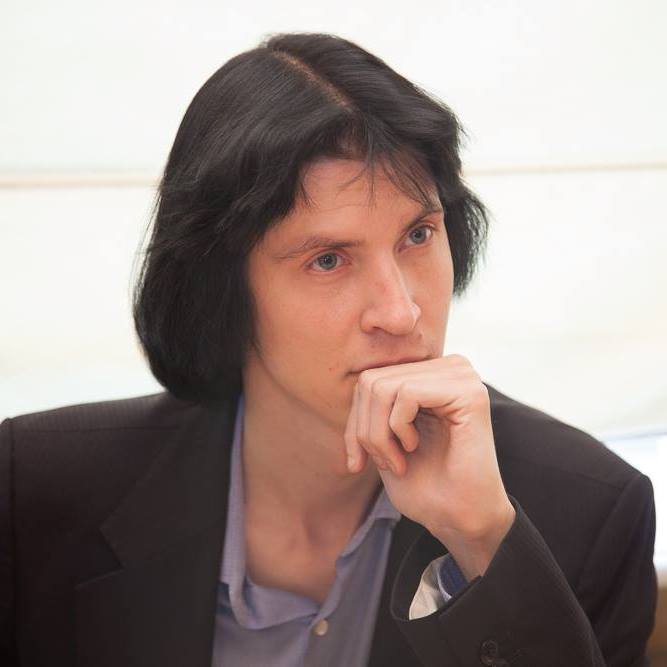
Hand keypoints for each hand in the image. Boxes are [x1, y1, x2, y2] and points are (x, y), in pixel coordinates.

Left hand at [344, 354, 515, 579]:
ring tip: (397, 461)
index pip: (369, 379)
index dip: (355, 421)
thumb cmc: (424, 484)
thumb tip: (354, 377)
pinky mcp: (469, 392)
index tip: (357, 461)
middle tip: (384, 463)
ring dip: (379, 433)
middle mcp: (449, 368)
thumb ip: (372, 404)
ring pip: (384, 387)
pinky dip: (398, 426)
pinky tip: (413, 447)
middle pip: (372, 381)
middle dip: (365, 430)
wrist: (458, 519)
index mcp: (430, 375)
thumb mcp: (382, 438)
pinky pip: (407, 393)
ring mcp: (461, 377)